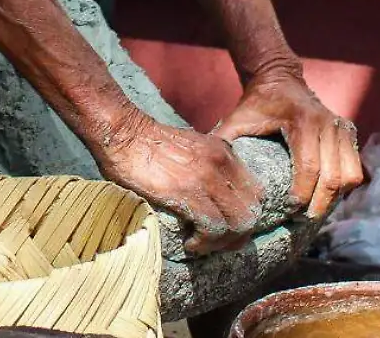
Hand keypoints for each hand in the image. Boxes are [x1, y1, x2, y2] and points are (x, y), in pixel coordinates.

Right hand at [95, 110, 261, 254]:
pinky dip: (204, 243)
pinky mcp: (189, 193)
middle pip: (252, 211)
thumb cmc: (147, 143)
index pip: (256, 192)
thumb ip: (207, 166)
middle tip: (219, 244)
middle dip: (238, 235)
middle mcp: (222, 164)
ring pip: (237, 223)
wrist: (123, 133)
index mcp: (224, 152)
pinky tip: (190, 244)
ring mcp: (207, 178)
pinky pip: (213, 228)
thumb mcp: (190, 148)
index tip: (229, 227)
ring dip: (221, 242)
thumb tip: (211, 195)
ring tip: (202, 246)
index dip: (247, 215)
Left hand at [212, 63, 362, 219]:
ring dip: (334, 198)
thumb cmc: (256, 103)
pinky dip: (344, 187)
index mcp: (303, 120)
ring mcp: (342, 126)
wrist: (280, 79)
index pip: (309, 166)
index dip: (302, 193)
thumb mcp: (237, 118)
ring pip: (349, 175)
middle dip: (319, 203)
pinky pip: (355, 168)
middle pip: (333, 176)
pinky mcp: (349, 132)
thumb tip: (206, 170)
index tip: (289, 210)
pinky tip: (325, 197)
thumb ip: (224, 140)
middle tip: (302, 220)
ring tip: (314, 212)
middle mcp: (328, 122)